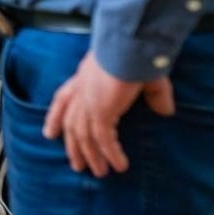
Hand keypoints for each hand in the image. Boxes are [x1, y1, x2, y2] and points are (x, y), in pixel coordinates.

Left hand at [43, 52, 175, 176]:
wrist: (132, 42)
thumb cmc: (138, 50)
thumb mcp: (146, 74)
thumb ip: (154, 94)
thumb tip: (164, 111)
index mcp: (85, 75)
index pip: (64, 98)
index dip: (55, 116)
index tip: (49, 133)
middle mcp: (82, 89)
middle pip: (71, 122)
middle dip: (72, 145)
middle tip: (76, 164)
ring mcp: (89, 101)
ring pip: (84, 135)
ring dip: (92, 155)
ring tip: (99, 172)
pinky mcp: (101, 111)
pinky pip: (103, 139)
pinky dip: (111, 153)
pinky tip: (119, 165)